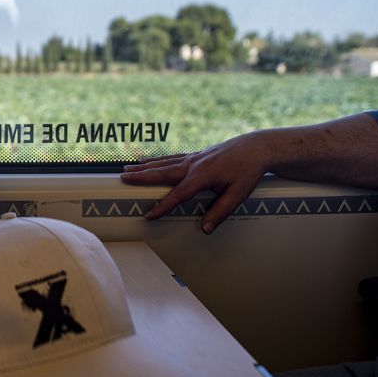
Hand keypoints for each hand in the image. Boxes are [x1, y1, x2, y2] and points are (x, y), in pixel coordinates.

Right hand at [121, 133, 269, 232]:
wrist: (254, 148)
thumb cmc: (247, 170)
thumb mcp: (237, 194)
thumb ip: (220, 212)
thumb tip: (206, 228)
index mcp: (202, 175)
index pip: (178, 194)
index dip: (163, 206)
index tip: (149, 215)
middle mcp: (194, 164)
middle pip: (162, 172)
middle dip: (142, 176)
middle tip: (123, 178)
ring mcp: (193, 157)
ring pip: (163, 163)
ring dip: (144, 167)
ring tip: (127, 169)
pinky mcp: (194, 155)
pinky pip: (170, 158)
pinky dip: (156, 160)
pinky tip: (147, 162)